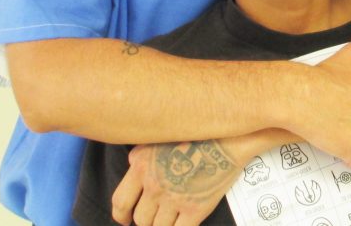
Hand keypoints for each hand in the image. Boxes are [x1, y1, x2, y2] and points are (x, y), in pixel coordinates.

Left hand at [111, 139, 240, 225]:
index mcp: (142, 167)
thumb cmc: (197, 134)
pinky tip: (183, 224)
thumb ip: (142, 155)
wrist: (229, 139)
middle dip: (147, 220)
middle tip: (156, 216)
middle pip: (141, 219)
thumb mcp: (160, 137)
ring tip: (172, 218)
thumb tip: (132, 165)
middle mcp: (154, 186)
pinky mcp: (195, 209)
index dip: (121, 215)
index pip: (120, 202)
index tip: (125, 219)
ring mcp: (174, 200)